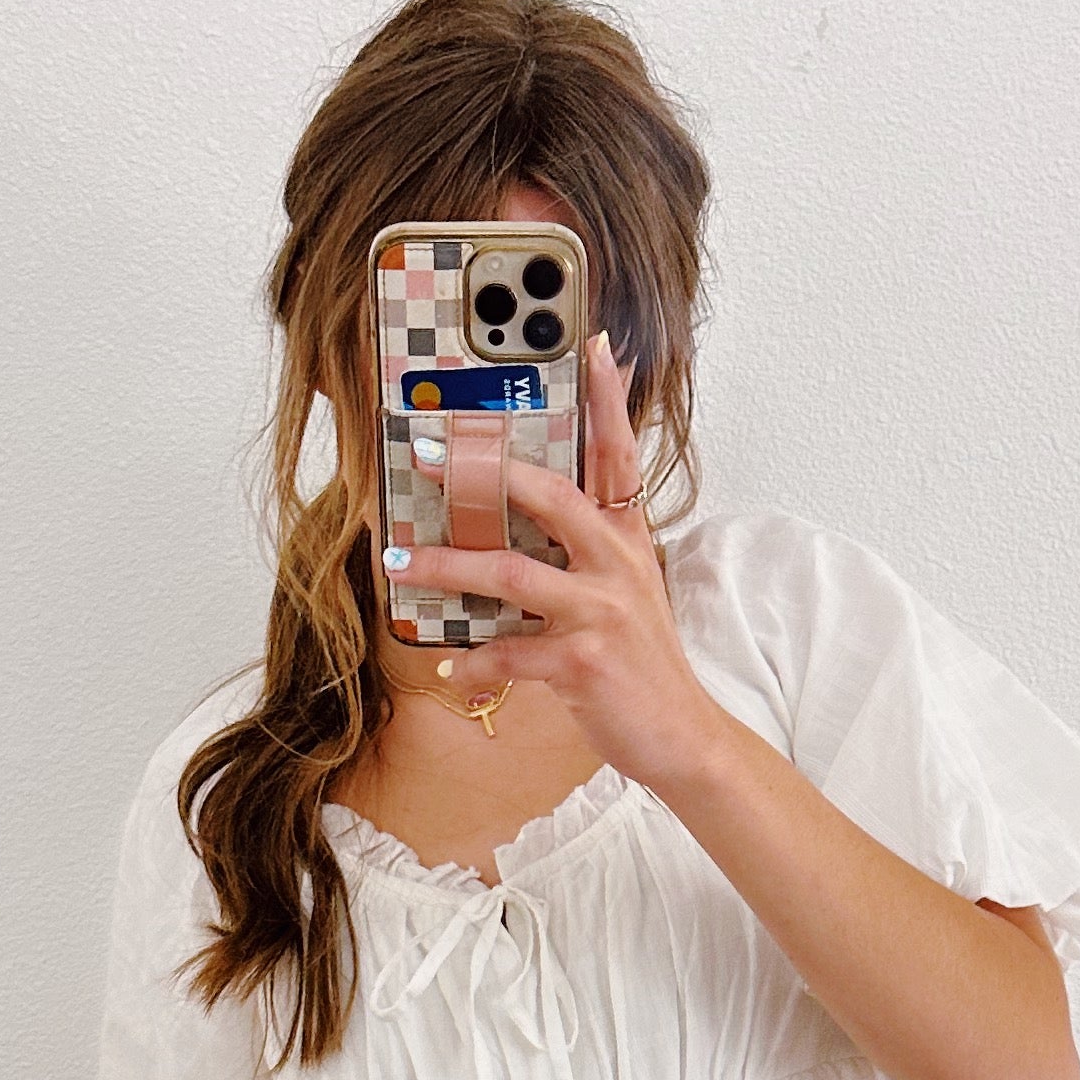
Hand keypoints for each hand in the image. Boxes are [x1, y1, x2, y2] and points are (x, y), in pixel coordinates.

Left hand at [413, 338, 730, 797]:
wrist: (681, 736)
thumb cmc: (640, 664)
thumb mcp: (626, 593)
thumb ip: (587, 552)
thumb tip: (527, 522)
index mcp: (626, 539)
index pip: (619, 454)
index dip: (608, 398)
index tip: (593, 343)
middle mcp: (617, 564)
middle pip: (552, 497)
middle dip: (486, 473)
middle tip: (430, 453)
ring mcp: (602, 612)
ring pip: (512, 574)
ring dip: (447, 566)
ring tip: (397, 561)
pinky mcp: (584, 662)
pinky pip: (511, 652)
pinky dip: (473, 659)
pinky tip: (448, 665)